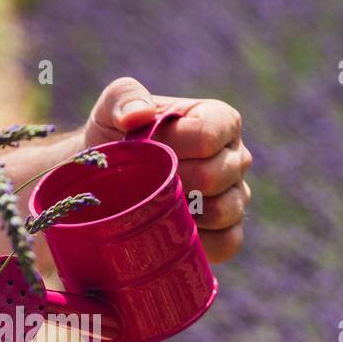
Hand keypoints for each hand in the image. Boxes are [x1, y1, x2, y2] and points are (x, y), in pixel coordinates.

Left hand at [84, 77, 251, 263]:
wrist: (105, 181)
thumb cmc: (116, 139)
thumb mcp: (112, 109)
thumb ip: (124, 98)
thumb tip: (138, 116)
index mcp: (220, 121)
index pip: (209, 136)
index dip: (173, 147)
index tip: (144, 150)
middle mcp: (236, 158)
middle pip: (215, 176)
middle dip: (172, 182)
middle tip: (143, 184)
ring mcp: (236, 196)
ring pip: (226, 211)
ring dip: (185, 214)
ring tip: (155, 207)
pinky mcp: (228, 231)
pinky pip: (227, 243)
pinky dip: (200, 244)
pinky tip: (171, 235)